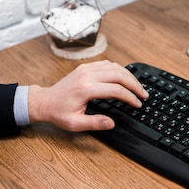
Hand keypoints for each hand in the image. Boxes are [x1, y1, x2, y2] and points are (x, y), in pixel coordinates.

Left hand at [27, 60, 148, 131]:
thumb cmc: (58, 112)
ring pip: (115, 67)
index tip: (138, 104)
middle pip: (119, 75)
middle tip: (144, 95)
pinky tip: (125, 78)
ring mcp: (86, 69)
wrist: (44, 101)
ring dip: (129, 76)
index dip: (130, 97)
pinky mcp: (85, 67)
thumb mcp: (74, 124)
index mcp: (85, 89)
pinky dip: (119, 70)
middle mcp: (87, 75)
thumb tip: (111, 123)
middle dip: (135, 85)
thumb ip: (94, 123)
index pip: (116, 90)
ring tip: (138, 87)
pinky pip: (107, 64)